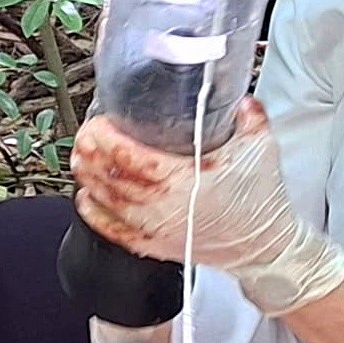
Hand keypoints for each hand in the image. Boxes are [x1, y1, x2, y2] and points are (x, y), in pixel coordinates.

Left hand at [70, 104, 343, 313]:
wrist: (264, 246)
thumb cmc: (260, 201)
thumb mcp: (261, 149)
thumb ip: (249, 116)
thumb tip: (238, 96)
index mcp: (184, 181)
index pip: (131, 158)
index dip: (107, 140)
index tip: (98, 124)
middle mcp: (163, 207)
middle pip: (112, 178)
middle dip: (91, 154)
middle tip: (83, 135)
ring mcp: (156, 229)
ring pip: (108, 203)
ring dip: (88, 178)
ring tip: (80, 158)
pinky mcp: (154, 245)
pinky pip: (114, 231)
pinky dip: (95, 214)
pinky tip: (85, 197)